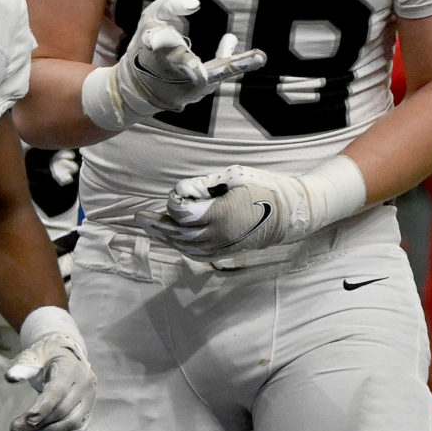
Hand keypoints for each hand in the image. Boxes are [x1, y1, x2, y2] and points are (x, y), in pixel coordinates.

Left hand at [5, 311, 94, 430]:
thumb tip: (10, 378)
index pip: (58, 392)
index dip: (42, 408)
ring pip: (72, 424)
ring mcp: (89, 399)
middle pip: (63, 411)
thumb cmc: (46, 356)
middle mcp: (84, 385)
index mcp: (70, 369)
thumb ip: (22, 366)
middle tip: (15, 429)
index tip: (26, 420)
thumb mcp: (32, 354)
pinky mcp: (88, 411)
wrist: (66, 356)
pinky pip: (77, 429)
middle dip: (38, 424)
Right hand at [104, 0, 265, 122]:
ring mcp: (186, 82)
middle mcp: (169, 68)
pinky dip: (239, 64)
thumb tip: (196, 4)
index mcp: (153, 47)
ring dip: (233, 65)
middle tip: (200, 70)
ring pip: (212, 74)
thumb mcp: (151, 19)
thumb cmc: (148, 44)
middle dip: (189, 64)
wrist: (142, 87)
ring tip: (259, 57)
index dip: (156, 40)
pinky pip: (223, 74)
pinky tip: (259, 57)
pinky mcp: (201, 89)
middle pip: (182, 63)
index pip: (156, 40)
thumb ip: (170, 4)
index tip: (152, 40)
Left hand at [153, 164, 324, 255]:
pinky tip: (171, 239)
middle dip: (156, 225)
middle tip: (139, 218)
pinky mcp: (226, 252)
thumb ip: (204, 184)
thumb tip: (181, 191)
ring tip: (150, 228)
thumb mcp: (234, 176)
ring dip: (165, 238)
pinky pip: (197, 254)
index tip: (177, 194)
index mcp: (219, 214)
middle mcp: (218, 235)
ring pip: (184, 247)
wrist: (292, 213)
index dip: (173, 203)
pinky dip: (181, 247)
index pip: (181, 213)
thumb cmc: (263, 188)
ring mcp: (222, 247)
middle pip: (177, 234)